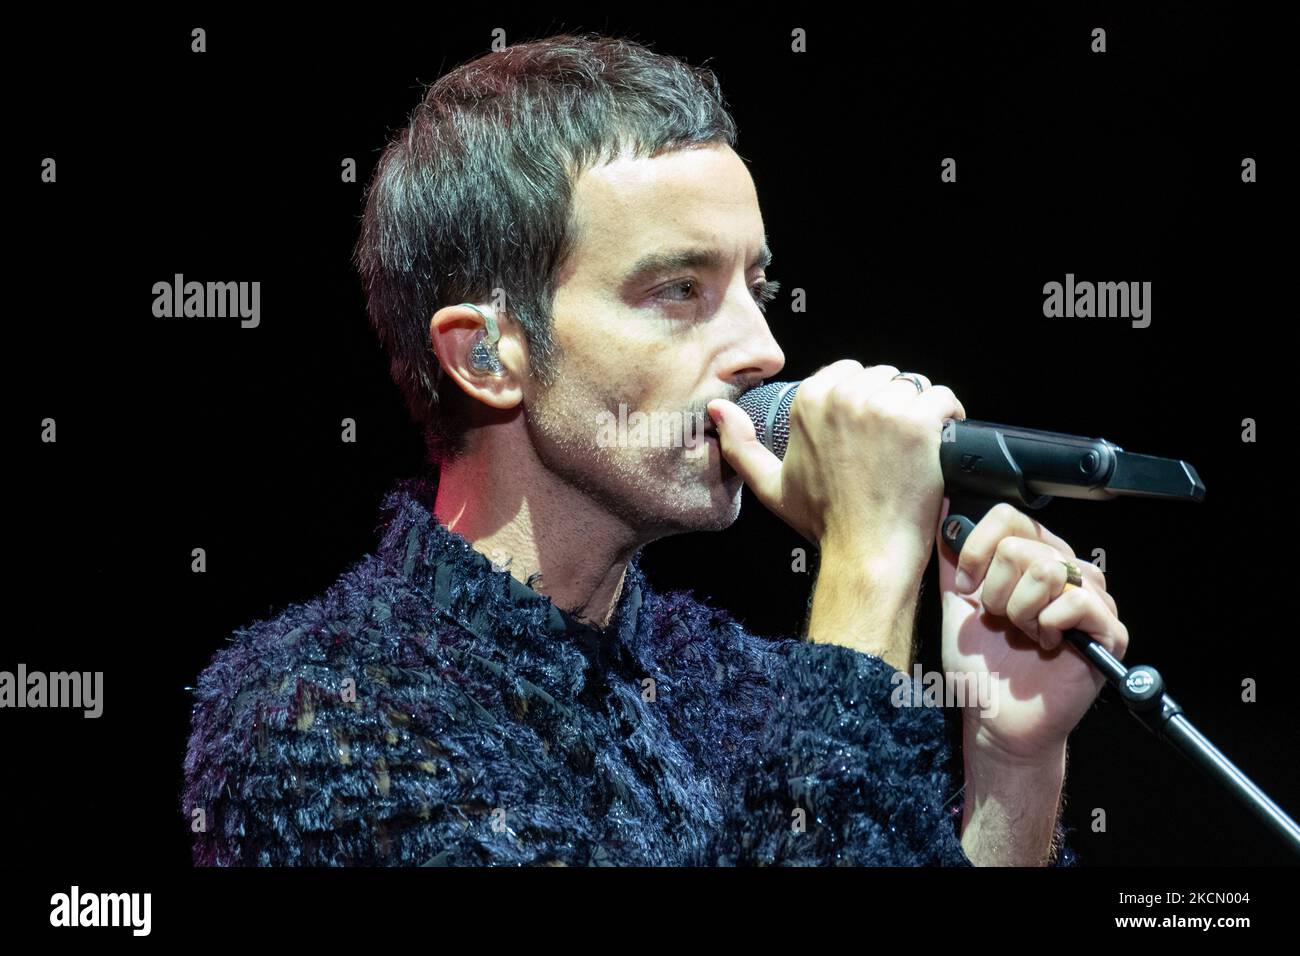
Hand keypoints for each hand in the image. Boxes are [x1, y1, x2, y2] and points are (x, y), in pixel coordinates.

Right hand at [709, 361, 965, 576]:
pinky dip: (949, 417)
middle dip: (891, 405)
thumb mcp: (769, 484)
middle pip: (884, 377)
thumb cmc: (823, 521)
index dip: (863, 403)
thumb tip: (718, 411)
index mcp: (809, 400)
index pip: (850, 373)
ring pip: (914, 386)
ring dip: (920, 413)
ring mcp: (882, 407)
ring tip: (914, 449)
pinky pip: (945, 399)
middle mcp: (843, 395)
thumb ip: (740, 444)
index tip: (868, 436)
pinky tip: (937, 444)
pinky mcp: (918, 422)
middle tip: (891, 448)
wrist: (866, 551)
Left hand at [936, 499, 1128, 764]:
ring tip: (1023, 634)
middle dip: (997, 592)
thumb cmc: (982, 666)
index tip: (967, 588)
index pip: (1010, 517)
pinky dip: (1047, 626)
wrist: (996, 717)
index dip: (978, 551)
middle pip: (1023, 546)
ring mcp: (1092, 599)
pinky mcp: (1108, 631)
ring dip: (1021, 610)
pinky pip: (1076, 603)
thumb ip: (953, 557)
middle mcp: (1067, 570)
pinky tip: (1045, 645)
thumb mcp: (957, 604)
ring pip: (1049, 570)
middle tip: (1002, 621)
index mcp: (1034, 557)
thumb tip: (944, 510)